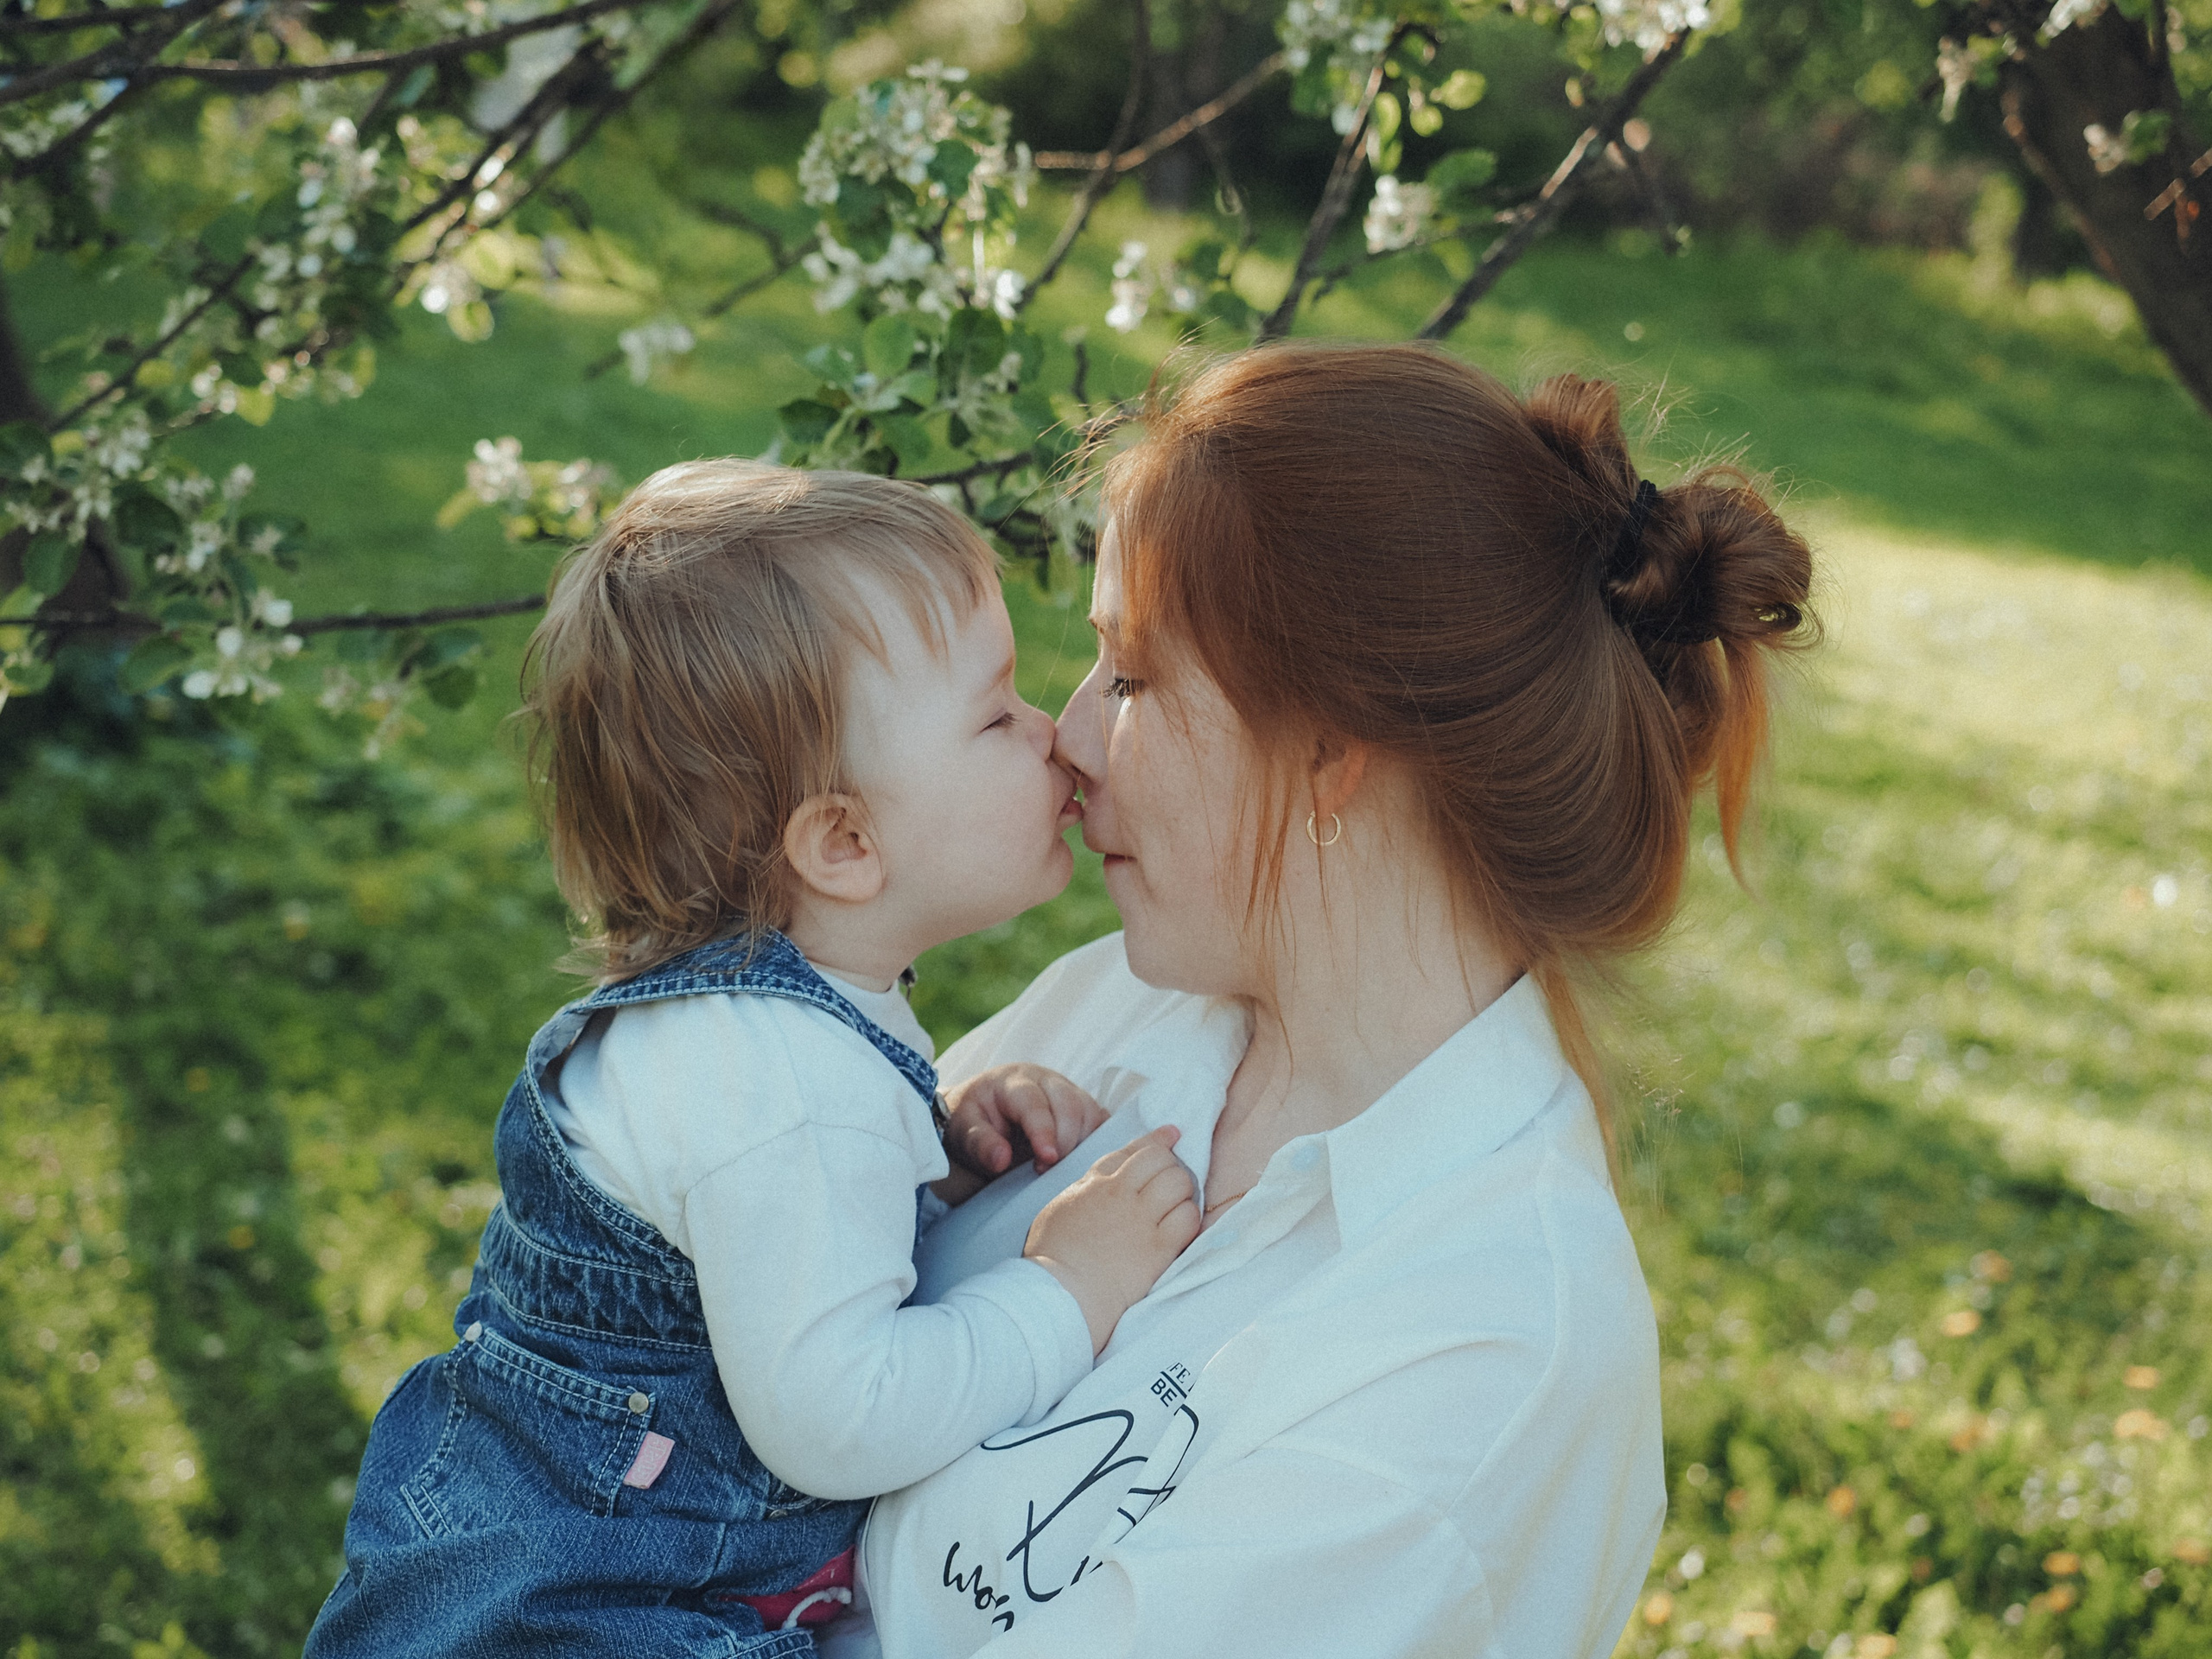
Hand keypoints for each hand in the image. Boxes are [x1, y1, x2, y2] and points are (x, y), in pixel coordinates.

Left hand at [936, 1064, 1108, 1206]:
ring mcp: (1067, 1091)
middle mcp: (1044, 1080)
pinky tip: (1082, 1162)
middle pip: (1069, 1104)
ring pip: (1090, 1112)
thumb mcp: (962, 1131)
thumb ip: (980, 1144)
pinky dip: (1098, 1142)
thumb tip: (1001, 1160)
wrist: (982, 1112)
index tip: (1047, 1159)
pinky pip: (1101, 1121)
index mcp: (1012, 1081)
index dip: (1043, 1130)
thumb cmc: (973, 1120)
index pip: (1034, 1102)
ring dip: (1083, 1144)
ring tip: (1061, 1169)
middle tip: (1046, 1171)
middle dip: (1065, 1141)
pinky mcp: (1081, 1106)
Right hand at [1023, 1126, 1199, 1355]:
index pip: (1131, 1151)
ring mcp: (1141, 1218)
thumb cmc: (1051, 1258)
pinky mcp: (1158, 1247)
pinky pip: (1188, 1218)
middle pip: (1159, 1159)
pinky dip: (1190, 1218)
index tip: (1171, 1134)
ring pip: (1178, 1182)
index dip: (1156, 1140)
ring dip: (1183, 1191)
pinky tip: (1182, 1229)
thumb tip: (1095, 1185)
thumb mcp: (1058, 1210)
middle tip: (1172, 1183)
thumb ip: (1082, 1191)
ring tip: (1179, 1206)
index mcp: (1094, 1183)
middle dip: (1171, 1166)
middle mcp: (1120, 1193)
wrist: (1061, 1292)